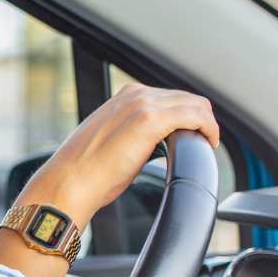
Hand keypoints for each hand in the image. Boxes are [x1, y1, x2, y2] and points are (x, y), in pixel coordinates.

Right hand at [16, 84, 221, 223]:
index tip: (193, 134)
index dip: (188, 115)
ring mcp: (143, 104)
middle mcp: (135, 94)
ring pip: (195, 104)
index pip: (170, 97)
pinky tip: (209, 143)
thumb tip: (150, 147)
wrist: (69, 182)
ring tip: (207, 144)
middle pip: (187, 98)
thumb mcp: (111, 142)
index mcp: (124, 97)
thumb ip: (133, 135)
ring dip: (206, 123)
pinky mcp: (151, 120)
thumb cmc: (85, 172)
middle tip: (204, 141)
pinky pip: (196, 116)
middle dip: (200, 119)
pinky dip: (208, 128)